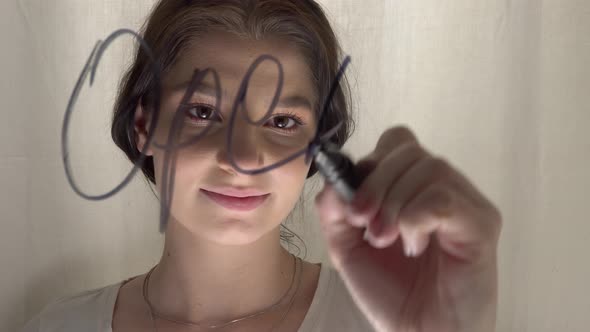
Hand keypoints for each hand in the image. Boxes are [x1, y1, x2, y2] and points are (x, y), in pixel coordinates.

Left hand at [314, 126, 501, 331]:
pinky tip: (414, 246)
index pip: (397, 143)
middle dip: (376, 184)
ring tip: (387, 240)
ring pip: (429, 168)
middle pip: (409, 150)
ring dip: (395, 204)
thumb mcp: (349, 249)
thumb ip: (335, 213)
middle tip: (365, 225)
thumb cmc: (393, 294)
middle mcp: (442, 188)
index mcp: (413, 188)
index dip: (370, 164)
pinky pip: (445, 199)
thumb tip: (332, 183)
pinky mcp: (482, 224)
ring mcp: (466, 204)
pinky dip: (416, 218)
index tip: (354, 205)